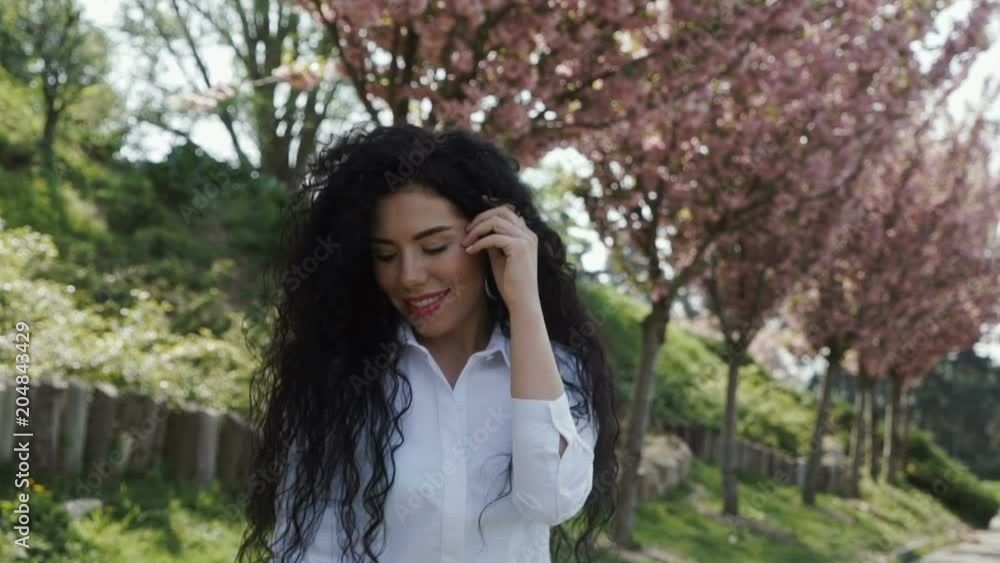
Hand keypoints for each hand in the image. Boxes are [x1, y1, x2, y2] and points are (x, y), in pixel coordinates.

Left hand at [461, 196, 540, 314]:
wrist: (522, 301)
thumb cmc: (511, 283)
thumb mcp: (500, 257)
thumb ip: (493, 242)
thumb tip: (479, 230)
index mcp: (527, 235)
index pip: (507, 213)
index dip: (487, 216)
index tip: (472, 227)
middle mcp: (528, 234)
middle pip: (502, 211)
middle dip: (481, 218)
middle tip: (467, 230)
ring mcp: (525, 239)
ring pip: (496, 221)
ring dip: (477, 230)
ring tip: (466, 242)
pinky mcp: (519, 247)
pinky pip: (493, 237)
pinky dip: (479, 243)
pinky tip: (470, 251)